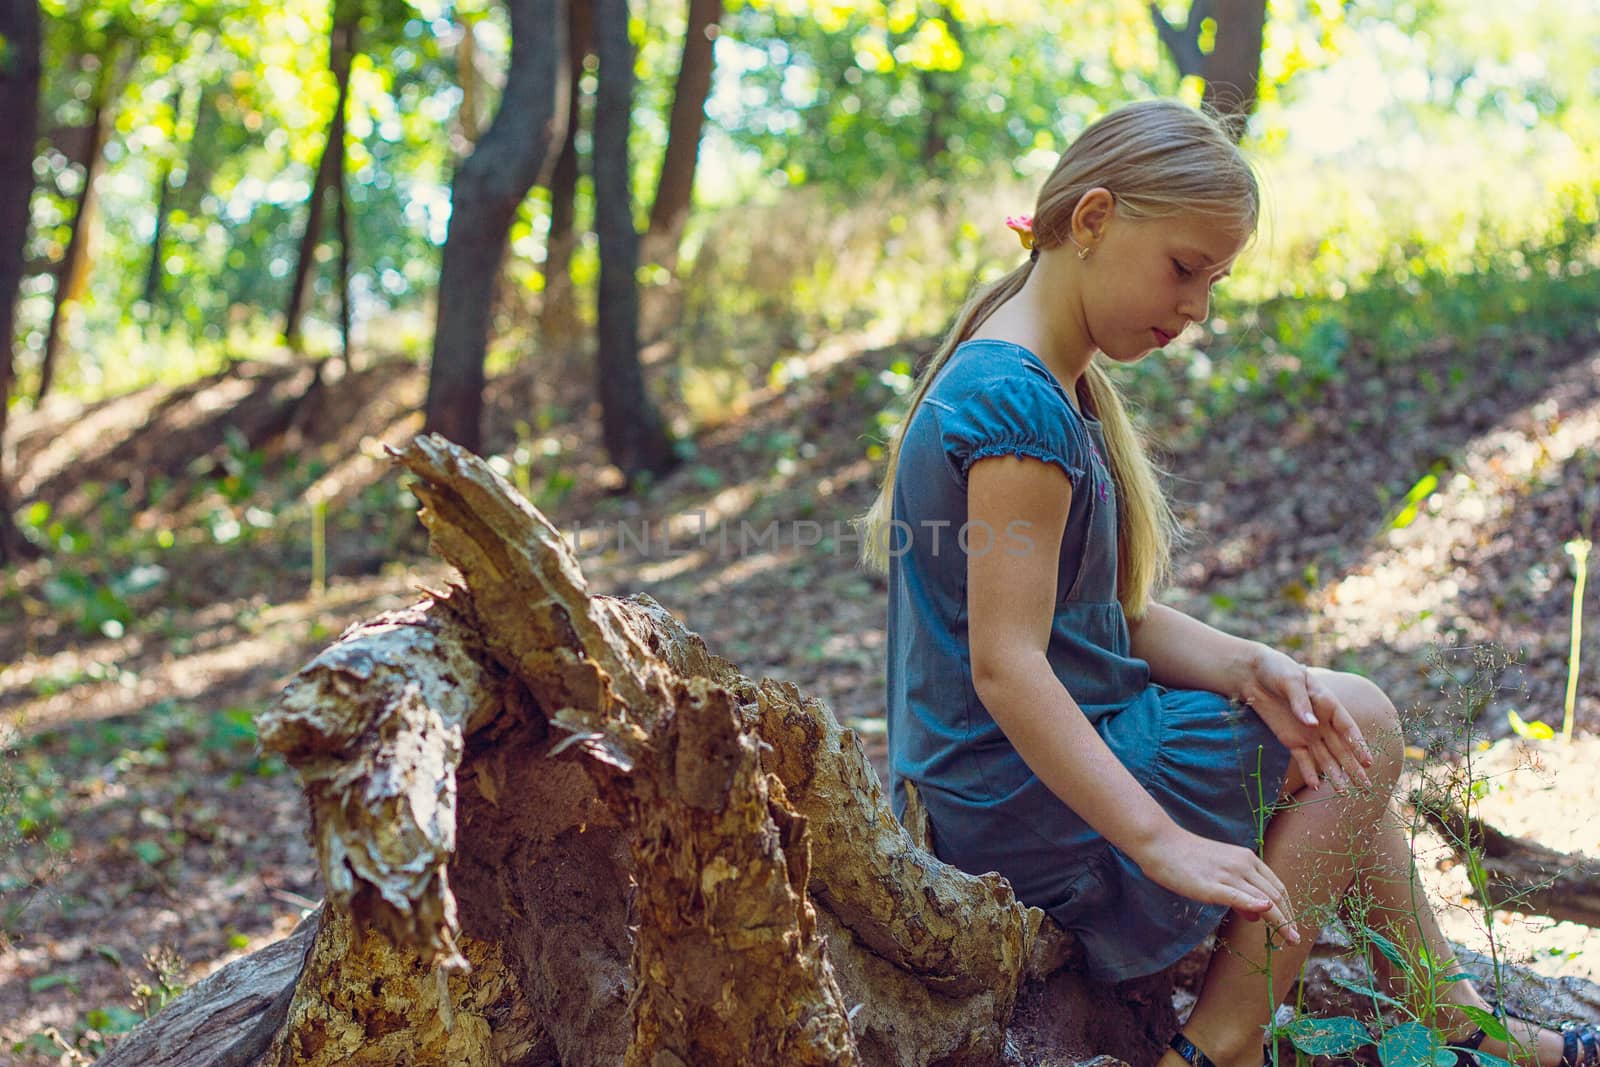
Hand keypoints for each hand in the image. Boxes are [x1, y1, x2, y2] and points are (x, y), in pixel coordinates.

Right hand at [1131, 825, 1301, 945]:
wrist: (1161, 843)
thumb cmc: (1188, 858)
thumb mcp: (1220, 870)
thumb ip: (1240, 890)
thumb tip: (1258, 914)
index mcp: (1247, 858)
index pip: (1278, 886)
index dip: (1289, 909)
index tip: (1293, 927)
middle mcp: (1243, 864)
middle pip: (1276, 895)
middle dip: (1289, 919)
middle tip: (1295, 939)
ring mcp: (1228, 874)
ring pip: (1264, 899)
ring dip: (1281, 922)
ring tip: (1290, 939)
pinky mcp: (1212, 885)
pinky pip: (1239, 896)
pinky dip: (1255, 904)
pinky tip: (1266, 912)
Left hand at [1237, 646, 1373, 793]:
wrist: (1254, 674)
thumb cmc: (1278, 670)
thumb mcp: (1291, 680)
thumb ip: (1301, 703)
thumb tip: (1312, 724)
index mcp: (1328, 705)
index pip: (1348, 728)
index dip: (1359, 745)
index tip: (1369, 761)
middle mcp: (1322, 724)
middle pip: (1342, 749)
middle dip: (1354, 768)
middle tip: (1368, 787)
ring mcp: (1308, 734)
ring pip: (1326, 758)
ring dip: (1336, 775)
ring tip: (1346, 794)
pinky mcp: (1291, 740)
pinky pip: (1303, 759)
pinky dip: (1309, 772)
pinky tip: (1317, 787)